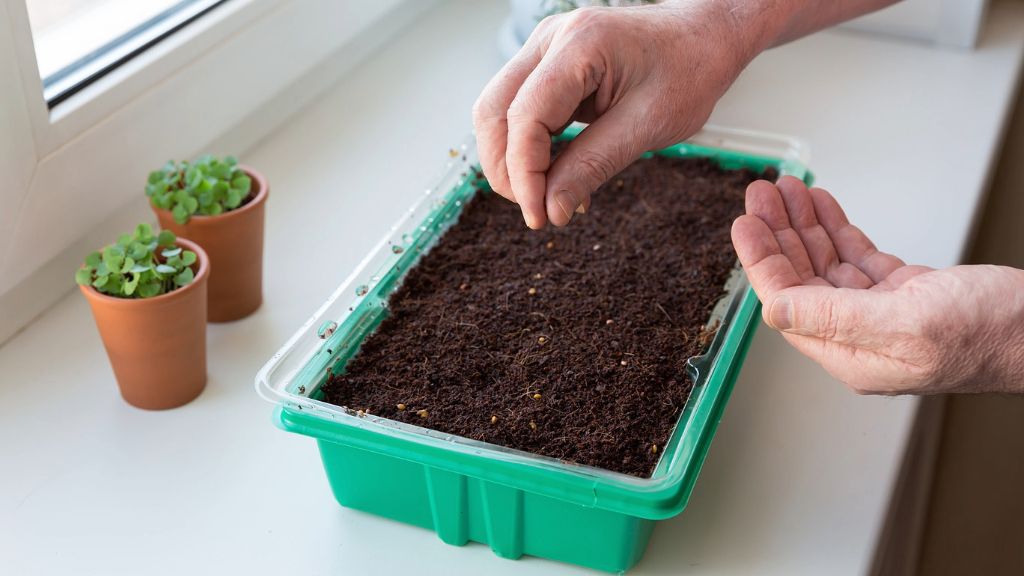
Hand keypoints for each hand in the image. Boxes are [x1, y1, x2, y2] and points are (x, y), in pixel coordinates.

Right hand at [473, 1, 755, 227]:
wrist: (705, 38)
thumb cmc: (689, 69)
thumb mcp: (647, 125)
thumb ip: (593, 165)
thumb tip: (551, 209)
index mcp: (580, 44)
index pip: (526, 115)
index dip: (524, 172)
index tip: (538, 214)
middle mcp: (552, 39)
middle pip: (494, 110)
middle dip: (505, 168)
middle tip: (535, 210)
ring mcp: (545, 50)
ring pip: (498, 111)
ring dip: (513, 160)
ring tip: (547, 197)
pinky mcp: (548, 66)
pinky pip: (521, 111)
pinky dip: (531, 149)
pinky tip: (558, 176)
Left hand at [731, 176, 1023, 393]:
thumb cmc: (992, 332)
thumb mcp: (906, 322)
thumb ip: (835, 318)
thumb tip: (774, 312)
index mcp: (851, 353)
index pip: (787, 304)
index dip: (761, 261)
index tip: (744, 224)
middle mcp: (860, 337)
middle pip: (801, 280)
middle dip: (778, 233)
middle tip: (761, 194)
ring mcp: (882, 315)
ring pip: (827, 265)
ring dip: (805, 225)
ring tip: (787, 189)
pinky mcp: (905, 294)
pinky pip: (856, 258)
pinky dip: (838, 229)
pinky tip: (822, 206)